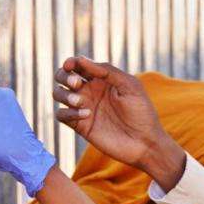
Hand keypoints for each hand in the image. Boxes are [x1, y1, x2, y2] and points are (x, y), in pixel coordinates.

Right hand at [53, 57, 185, 188]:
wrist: (145, 143)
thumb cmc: (142, 112)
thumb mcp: (129, 86)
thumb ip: (107, 71)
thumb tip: (81, 60)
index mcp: (101, 79)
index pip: (78, 65)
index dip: (70, 62)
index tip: (71, 65)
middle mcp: (90, 92)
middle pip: (62, 77)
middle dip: (64, 76)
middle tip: (77, 84)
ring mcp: (84, 108)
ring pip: (58, 94)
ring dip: (64, 94)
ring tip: (80, 102)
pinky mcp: (80, 126)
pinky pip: (62, 115)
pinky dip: (68, 113)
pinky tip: (86, 115)